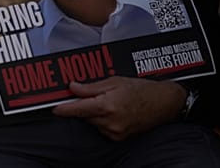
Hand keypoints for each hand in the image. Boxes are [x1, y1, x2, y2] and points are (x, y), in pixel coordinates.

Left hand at [52, 76, 185, 139]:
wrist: (165, 103)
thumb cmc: (143, 90)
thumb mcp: (114, 81)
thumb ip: (90, 87)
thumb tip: (73, 87)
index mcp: (107, 106)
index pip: (78, 109)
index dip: (64, 108)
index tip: (54, 107)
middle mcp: (110, 122)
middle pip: (84, 115)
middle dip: (83, 105)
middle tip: (93, 95)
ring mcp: (116, 132)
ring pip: (93, 122)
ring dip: (94, 112)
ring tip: (110, 101)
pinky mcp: (119, 137)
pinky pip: (102, 128)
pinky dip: (103, 119)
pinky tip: (114, 110)